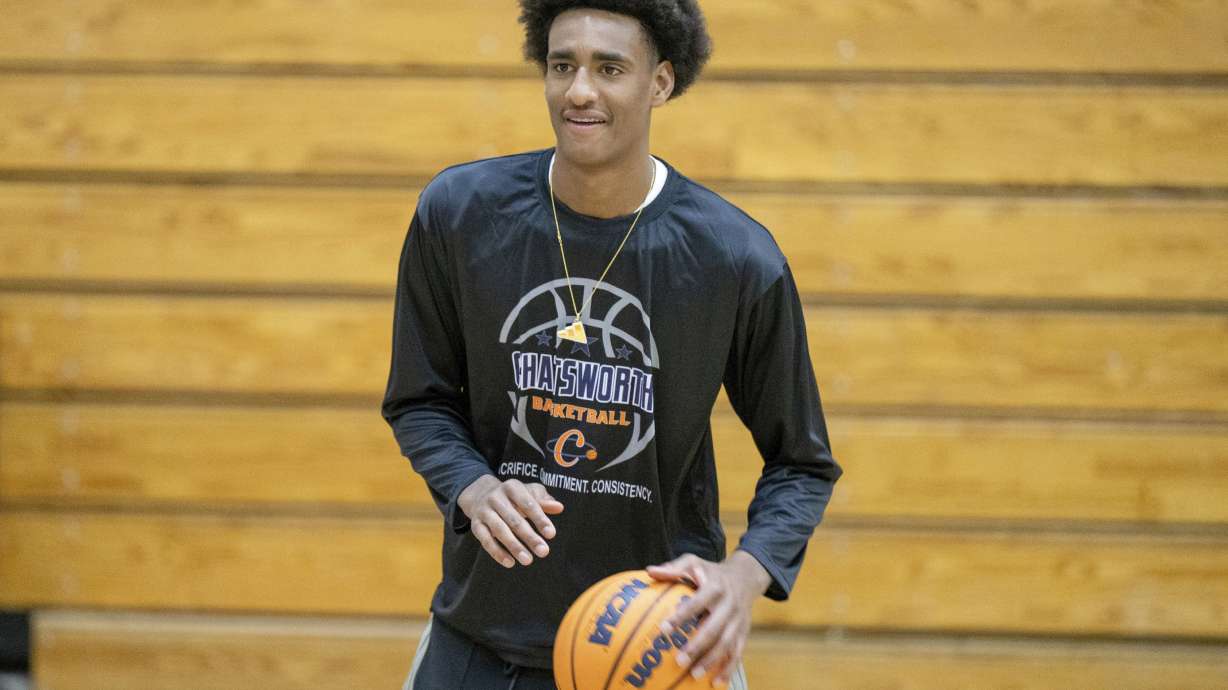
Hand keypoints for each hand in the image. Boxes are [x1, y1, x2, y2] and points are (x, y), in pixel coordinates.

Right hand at [457, 475, 563, 567]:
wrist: (481, 494)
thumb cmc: (513, 497)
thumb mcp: (528, 493)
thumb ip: (543, 501)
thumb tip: (559, 507)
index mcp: (512, 487)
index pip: (528, 504)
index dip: (540, 519)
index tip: (551, 534)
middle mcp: (496, 497)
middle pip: (514, 520)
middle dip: (530, 537)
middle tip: (544, 552)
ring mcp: (484, 511)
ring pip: (499, 530)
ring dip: (514, 546)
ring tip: (528, 560)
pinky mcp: (475, 525)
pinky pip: (485, 540)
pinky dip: (497, 552)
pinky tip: (510, 563)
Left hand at [647, 551, 771, 686]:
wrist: (745, 577)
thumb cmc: (710, 572)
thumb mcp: (693, 562)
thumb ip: (673, 568)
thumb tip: (650, 571)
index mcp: (715, 586)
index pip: (697, 602)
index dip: (682, 615)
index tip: (664, 629)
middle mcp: (729, 604)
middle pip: (714, 628)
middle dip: (697, 646)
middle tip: (678, 661)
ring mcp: (739, 620)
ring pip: (727, 643)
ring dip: (711, 661)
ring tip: (694, 675)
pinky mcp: (745, 632)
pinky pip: (738, 652)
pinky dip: (729, 669)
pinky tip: (717, 683)